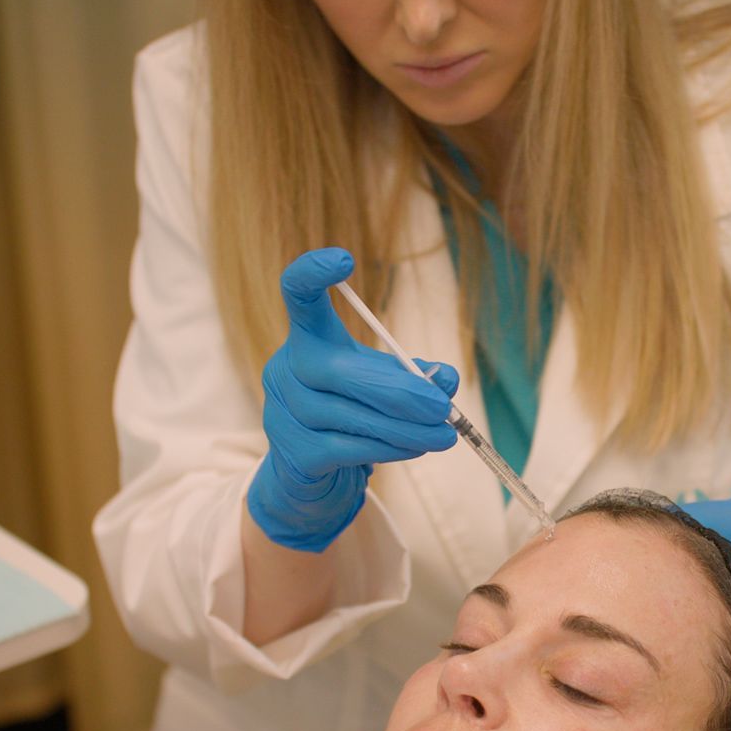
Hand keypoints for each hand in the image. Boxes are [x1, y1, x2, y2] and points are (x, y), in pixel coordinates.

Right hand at [247, 247, 458, 551]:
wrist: (310, 470)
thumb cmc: (353, 410)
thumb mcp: (385, 383)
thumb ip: (416, 375)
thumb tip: (447, 379)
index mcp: (308, 338)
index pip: (297, 296)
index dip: (311, 274)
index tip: (343, 259)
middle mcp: (286, 369)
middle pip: (340, 372)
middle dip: (400, 393)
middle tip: (442, 408)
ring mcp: (284, 413)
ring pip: (353, 417)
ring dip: (407, 429)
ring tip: (443, 436)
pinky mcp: (296, 454)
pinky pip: (351, 449)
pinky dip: (391, 449)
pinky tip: (415, 448)